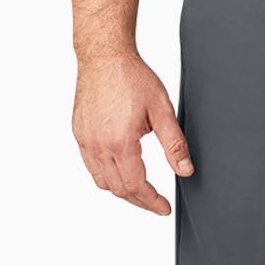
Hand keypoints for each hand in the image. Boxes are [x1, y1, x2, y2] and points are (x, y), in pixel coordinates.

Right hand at [73, 47, 193, 214]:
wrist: (105, 56)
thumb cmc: (132, 77)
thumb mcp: (162, 110)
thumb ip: (174, 144)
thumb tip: (185, 170)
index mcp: (120, 142)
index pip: (136, 186)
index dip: (152, 201)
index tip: (164, 208)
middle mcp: (98, 145)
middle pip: (118, 189)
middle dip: (139, 200)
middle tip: (155, 203)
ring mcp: (85, 140)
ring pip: (101, 181)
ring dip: (121, 191)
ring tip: (139, 191)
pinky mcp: (79, 133)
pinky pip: (90, 166)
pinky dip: (105, 176)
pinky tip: (119, 172)